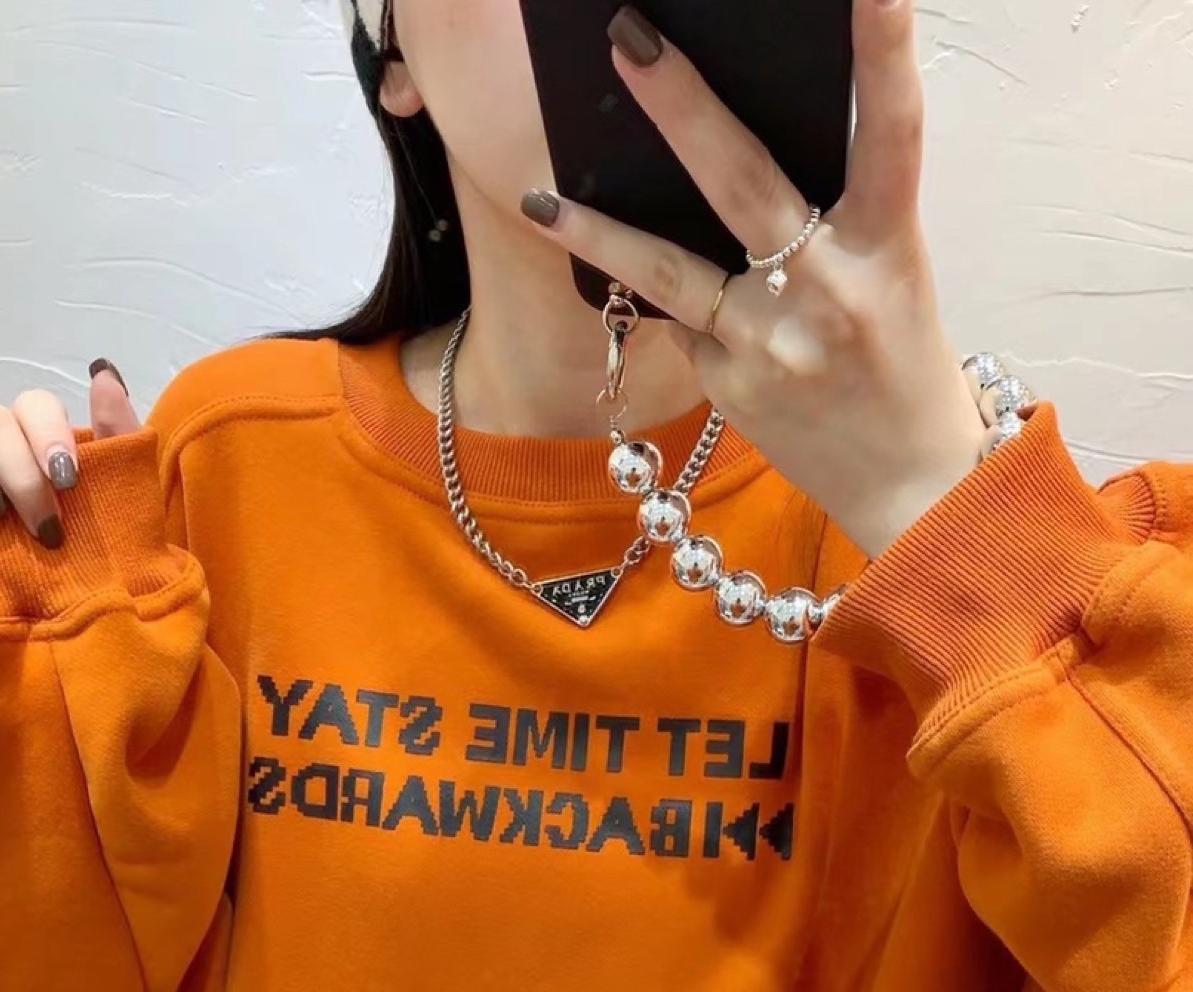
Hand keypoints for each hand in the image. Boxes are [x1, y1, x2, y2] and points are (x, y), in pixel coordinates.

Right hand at [0, 361, 140, 549]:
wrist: (52, 632)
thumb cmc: (85, 567)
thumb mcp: (117, 507)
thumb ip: (119, 439)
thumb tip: (104, 373)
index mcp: (29, 443)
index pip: (31, 406)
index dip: (49, 434)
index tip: (67, 482)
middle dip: (19, 470)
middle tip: (44, 528)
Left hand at [520, 0, 985, 559]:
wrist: (908, 487)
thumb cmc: (901, 363)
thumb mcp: (892, 274)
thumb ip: (834, 215)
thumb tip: (735, 156)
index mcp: (888, 247)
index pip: (893, 132)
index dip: (885, 53)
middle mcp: (827, 289)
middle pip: (744, 182)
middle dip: (683, 106)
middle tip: (629, 38)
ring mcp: (770, 343)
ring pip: (672, 270)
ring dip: (602, 231)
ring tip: (543, 196)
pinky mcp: (729, 387)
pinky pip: (680, 322)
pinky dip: (664, 300)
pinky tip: (638, 281)